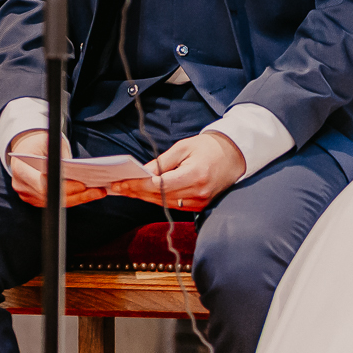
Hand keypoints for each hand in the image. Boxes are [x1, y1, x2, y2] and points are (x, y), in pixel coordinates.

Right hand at [5, 131, 110, 208]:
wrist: (25, 147)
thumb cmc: (39, 142)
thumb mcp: (49, 142)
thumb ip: (59, 157)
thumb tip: (78, 169)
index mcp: (21, 170)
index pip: (44, 185)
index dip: (64, 187)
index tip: (82, 185)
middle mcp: (22, 186)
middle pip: (52, 197)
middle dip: (77, 195)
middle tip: (97, 191)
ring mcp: (27, 195)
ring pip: (56, 202)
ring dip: (79, 198)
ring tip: (98, 192)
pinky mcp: (35, 199)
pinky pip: (56, 202)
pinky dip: (72, 198)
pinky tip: (88, 194)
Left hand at [107, 131, 245, 211]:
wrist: (234, 155)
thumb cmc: (209, 147)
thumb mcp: (184, 148)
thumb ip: (162, 162)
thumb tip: (142, 172)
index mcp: (195, 175)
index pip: (160, 185)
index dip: (138, 185)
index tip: (122, 182)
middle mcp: (198, 192)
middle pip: (159, 197)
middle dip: (136, 191)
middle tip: (118, 187)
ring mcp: (200, 201)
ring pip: (164, 204)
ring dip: (144, 197)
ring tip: (127, 190)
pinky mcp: (200, 206)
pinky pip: (174, 205)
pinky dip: (158, 200)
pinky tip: (144, 194)